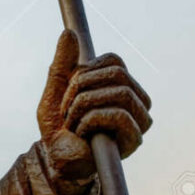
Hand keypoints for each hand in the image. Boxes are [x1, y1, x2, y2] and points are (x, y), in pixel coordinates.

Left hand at [37, 31, 151, 184]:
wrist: (56, 160)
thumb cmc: (59, 127)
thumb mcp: (55, 90)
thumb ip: (61, 64)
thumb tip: (69, 33)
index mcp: (121, 85)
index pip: (114, 60)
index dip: (86, 69)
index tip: (70, 88)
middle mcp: (137, 100)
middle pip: (117, 73)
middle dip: (82, 87)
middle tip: (67, 108)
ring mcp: (139, 120)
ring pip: (119, 92)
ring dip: (84, 105)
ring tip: (73, 121)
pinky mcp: (135, 139)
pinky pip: (117, 115)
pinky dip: (91, 120)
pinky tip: (82, 133)